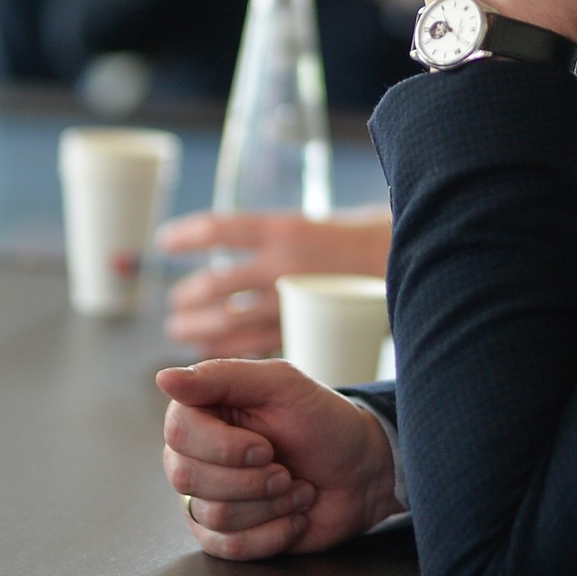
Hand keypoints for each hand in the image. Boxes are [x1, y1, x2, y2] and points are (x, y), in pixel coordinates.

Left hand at [156, 206, 392, 357]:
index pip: (219, 229)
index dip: (187, 235)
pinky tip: (213, 352)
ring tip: (183, 331)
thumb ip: (275, 238)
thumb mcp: (316, 223)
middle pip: (216, 285)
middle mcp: (283, 265)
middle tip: (177, 306)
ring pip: (230, 321)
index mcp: (285, 229)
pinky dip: (229, 351)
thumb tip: (232, 243)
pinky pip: (256, 345)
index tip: (164, 240)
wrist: (412, 262)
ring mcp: (292, 299)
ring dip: (199, 329)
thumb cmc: (364, 237)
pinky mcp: (304, 326)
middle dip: (190, 298)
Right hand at [159, 359, 400, 558]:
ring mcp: (207, 498)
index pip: (178, 433)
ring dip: (271, 504)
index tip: (267, 446)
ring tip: (297, 488)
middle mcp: (196, 455)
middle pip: (187, 477)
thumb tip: (163, 377)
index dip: (225, 447)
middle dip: (252, 479)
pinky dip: (273, 533)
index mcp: (203, 412)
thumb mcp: (283, 385)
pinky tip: (295, 517)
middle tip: (286, 469)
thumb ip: (223, 377)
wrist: (361, 473)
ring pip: (212, 515)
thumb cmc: (324, 422)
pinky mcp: (225, 536)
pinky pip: (228, 547)